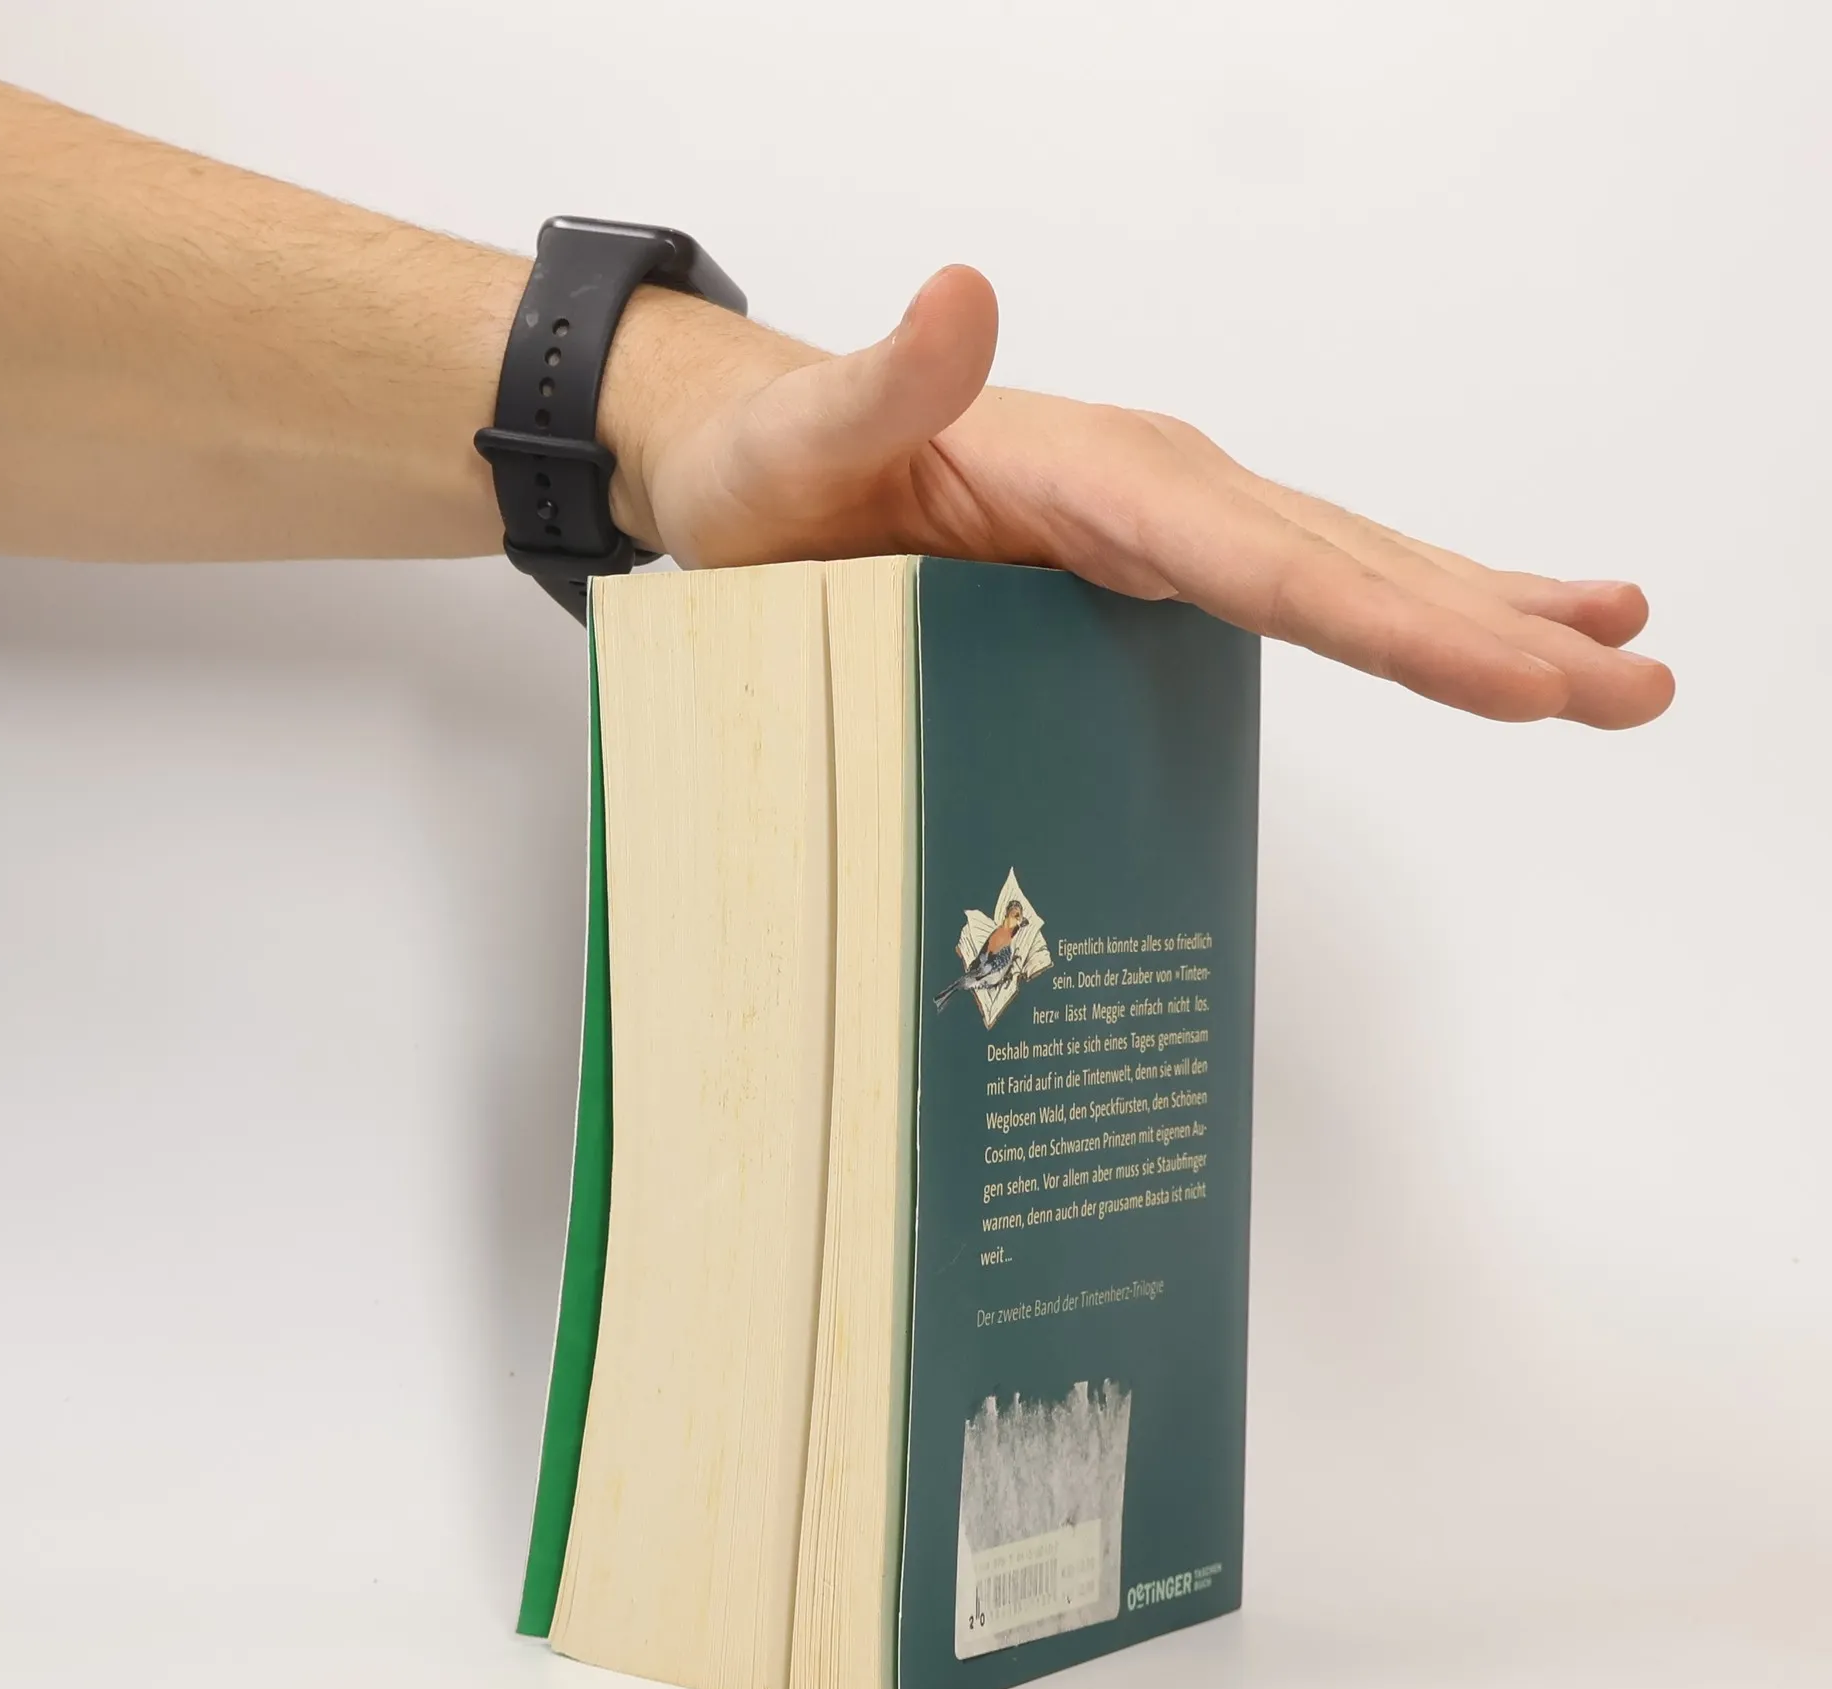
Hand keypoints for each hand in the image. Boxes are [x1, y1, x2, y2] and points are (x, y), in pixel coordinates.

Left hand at [600, 268, 1670, 727]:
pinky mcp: (1157, 558)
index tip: (1520, 675)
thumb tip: (959, 290)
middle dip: (1489, 634)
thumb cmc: (772, 474)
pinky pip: (1303, 589)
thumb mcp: (799, 443)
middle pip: (1345, 566)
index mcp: (1094, 474)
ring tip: (1616, 667)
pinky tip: (1483, 636)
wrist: (760, 465)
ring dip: (1482, 621)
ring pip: (1350, 572)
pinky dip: (1403, 612)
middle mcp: (1156, 487)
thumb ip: (883, 384)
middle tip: (1634, 692)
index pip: (1266, 560)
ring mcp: (1167, 520)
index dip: (1395, 622)